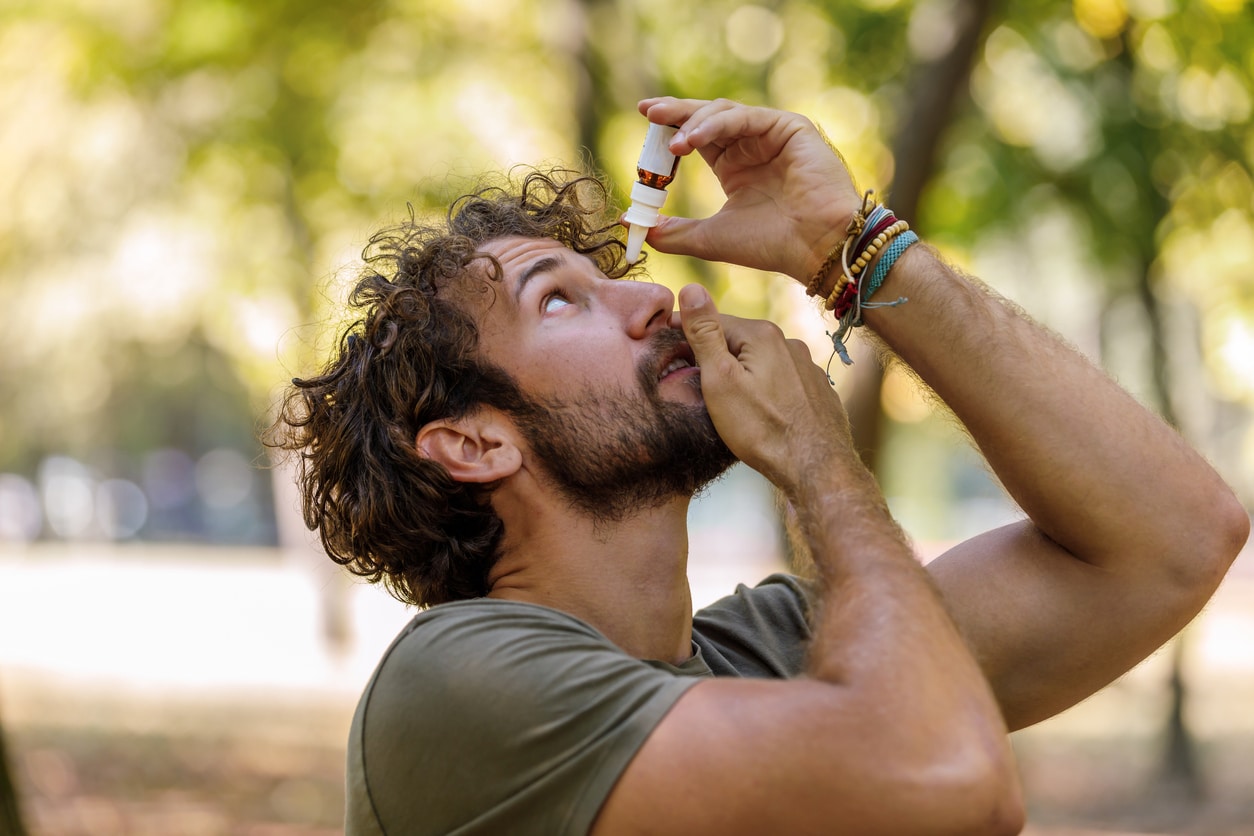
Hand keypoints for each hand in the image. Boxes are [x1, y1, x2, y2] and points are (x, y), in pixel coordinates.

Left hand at [637, 97, 862, 283]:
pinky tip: (693, 139)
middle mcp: (752, 146)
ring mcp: (772, 134)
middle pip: (706, 118)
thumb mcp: (710, 238)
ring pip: (724, 114)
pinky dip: (715, 125)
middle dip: (675, 113)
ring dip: (693, 123)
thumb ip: (674, 231)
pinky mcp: (790, 127)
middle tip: (647, 111)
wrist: (815, 248)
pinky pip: (745, 118)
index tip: (644, 120)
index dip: (669, 128)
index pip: (696, 137)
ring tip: (672, 143)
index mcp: (736, 167)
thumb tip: (632, 227)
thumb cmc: (771, 245)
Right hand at [675, 283, 855, 494]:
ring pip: (761, 362)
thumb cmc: (763, 428)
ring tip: (724, 398)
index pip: (712, 322)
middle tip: (689, 376)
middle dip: (714, 354)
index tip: (664, 343)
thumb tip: (690, 288)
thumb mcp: (720, 380)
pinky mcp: (817, 391)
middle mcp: (789, 343)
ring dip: (741, 372)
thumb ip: (705, 333)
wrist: (816, 467)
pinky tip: (758, 410)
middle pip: (738, 342)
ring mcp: (807, 368)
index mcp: (762, 334)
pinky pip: (781, 382)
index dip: (685, 332)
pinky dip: (765, 389)